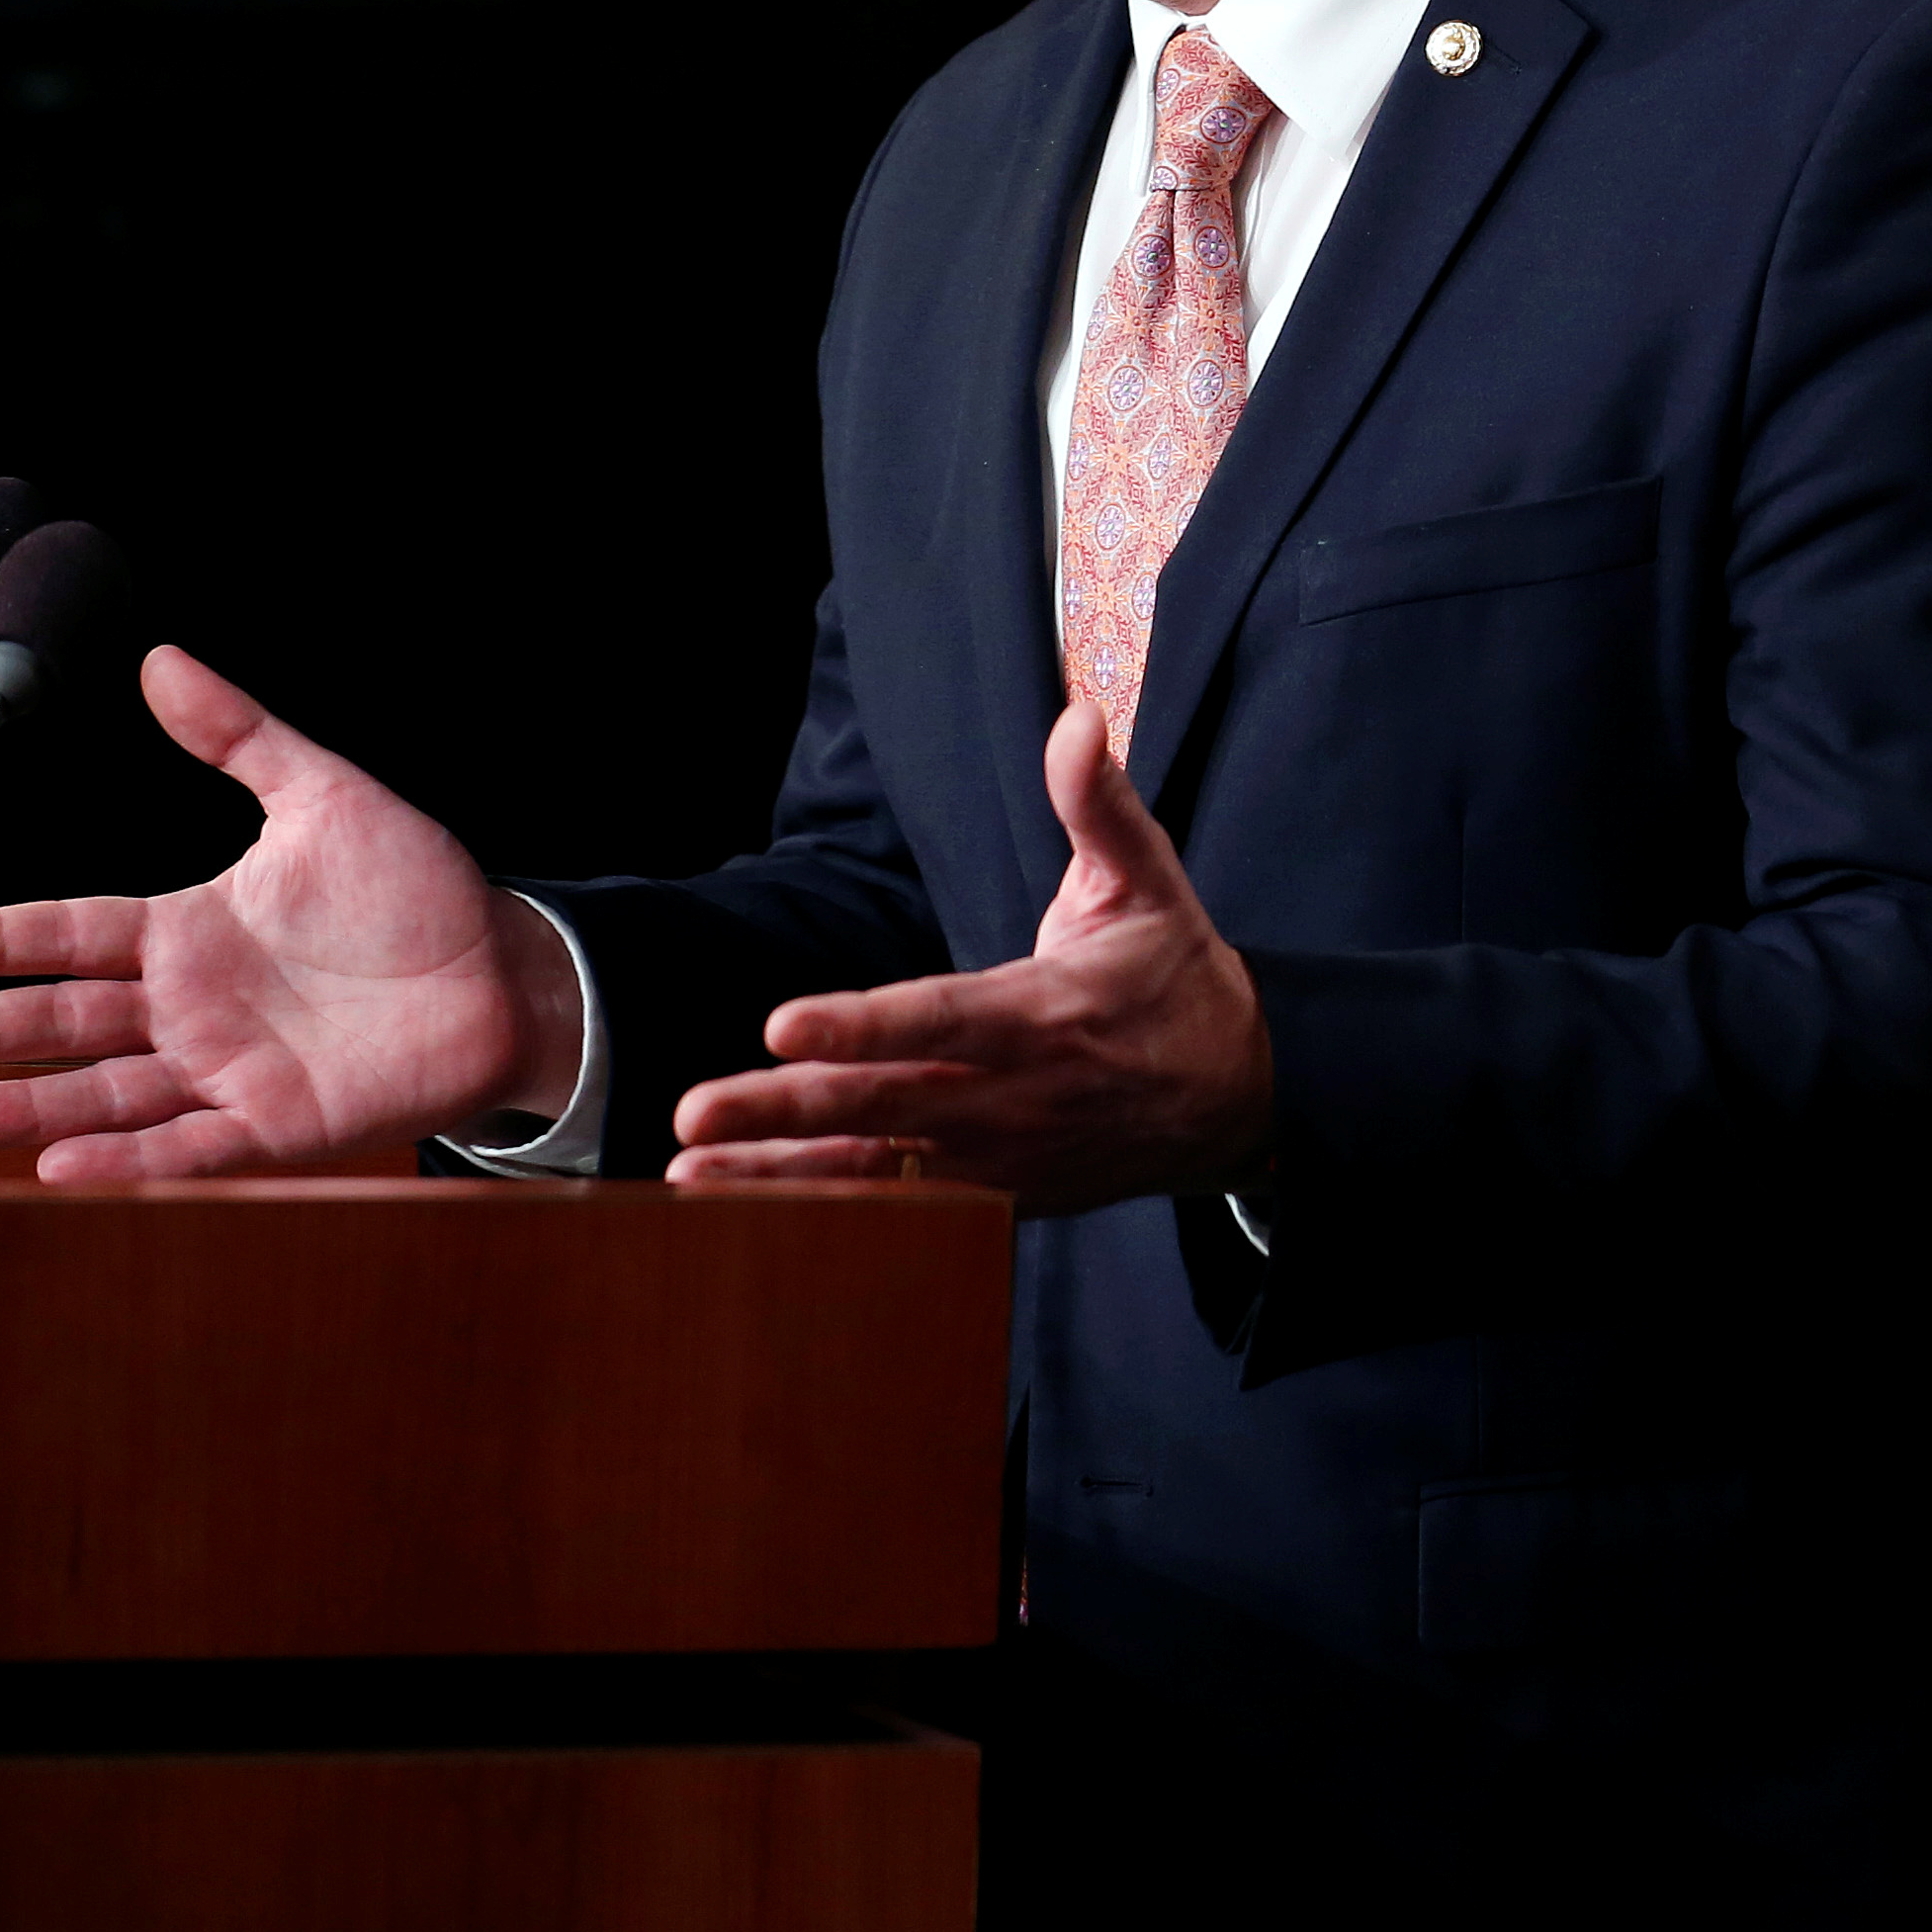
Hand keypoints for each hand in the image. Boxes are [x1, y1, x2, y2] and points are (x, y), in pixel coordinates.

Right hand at [0, 646, 580, 1177]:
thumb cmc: (418, 894)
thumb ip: (241, 735)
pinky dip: (129, 1157)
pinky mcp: (275, 1123)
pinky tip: (64, 1163)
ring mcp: (227, 1068)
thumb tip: (165, 662)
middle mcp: (192, 1005)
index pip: (70, 932)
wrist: (504, 973)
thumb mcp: (327, 798)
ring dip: (30, 1106)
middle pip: (65, 1017)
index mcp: (190, 931)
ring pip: (106, 1091)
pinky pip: (189, 1145)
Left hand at [669, 702, 1267, 1217]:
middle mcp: (1017, 1094)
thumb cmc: (1178, 979)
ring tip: (690, 1176)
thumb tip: (1076, 716)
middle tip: (696, 1109)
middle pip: (886, 1102)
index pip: (939, 1018)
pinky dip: (825, 1215)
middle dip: (785, 1108)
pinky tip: (745, 1211)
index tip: (784, 1025)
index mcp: (1046, 1011)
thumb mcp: (1150, 883)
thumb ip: (1099, 805)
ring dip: (781, 1175)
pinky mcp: (1000, 1197)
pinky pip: (901, 1212)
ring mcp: (1006, 1157)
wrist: (1241, 1098)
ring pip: (880, 1171)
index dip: (862, 1027)